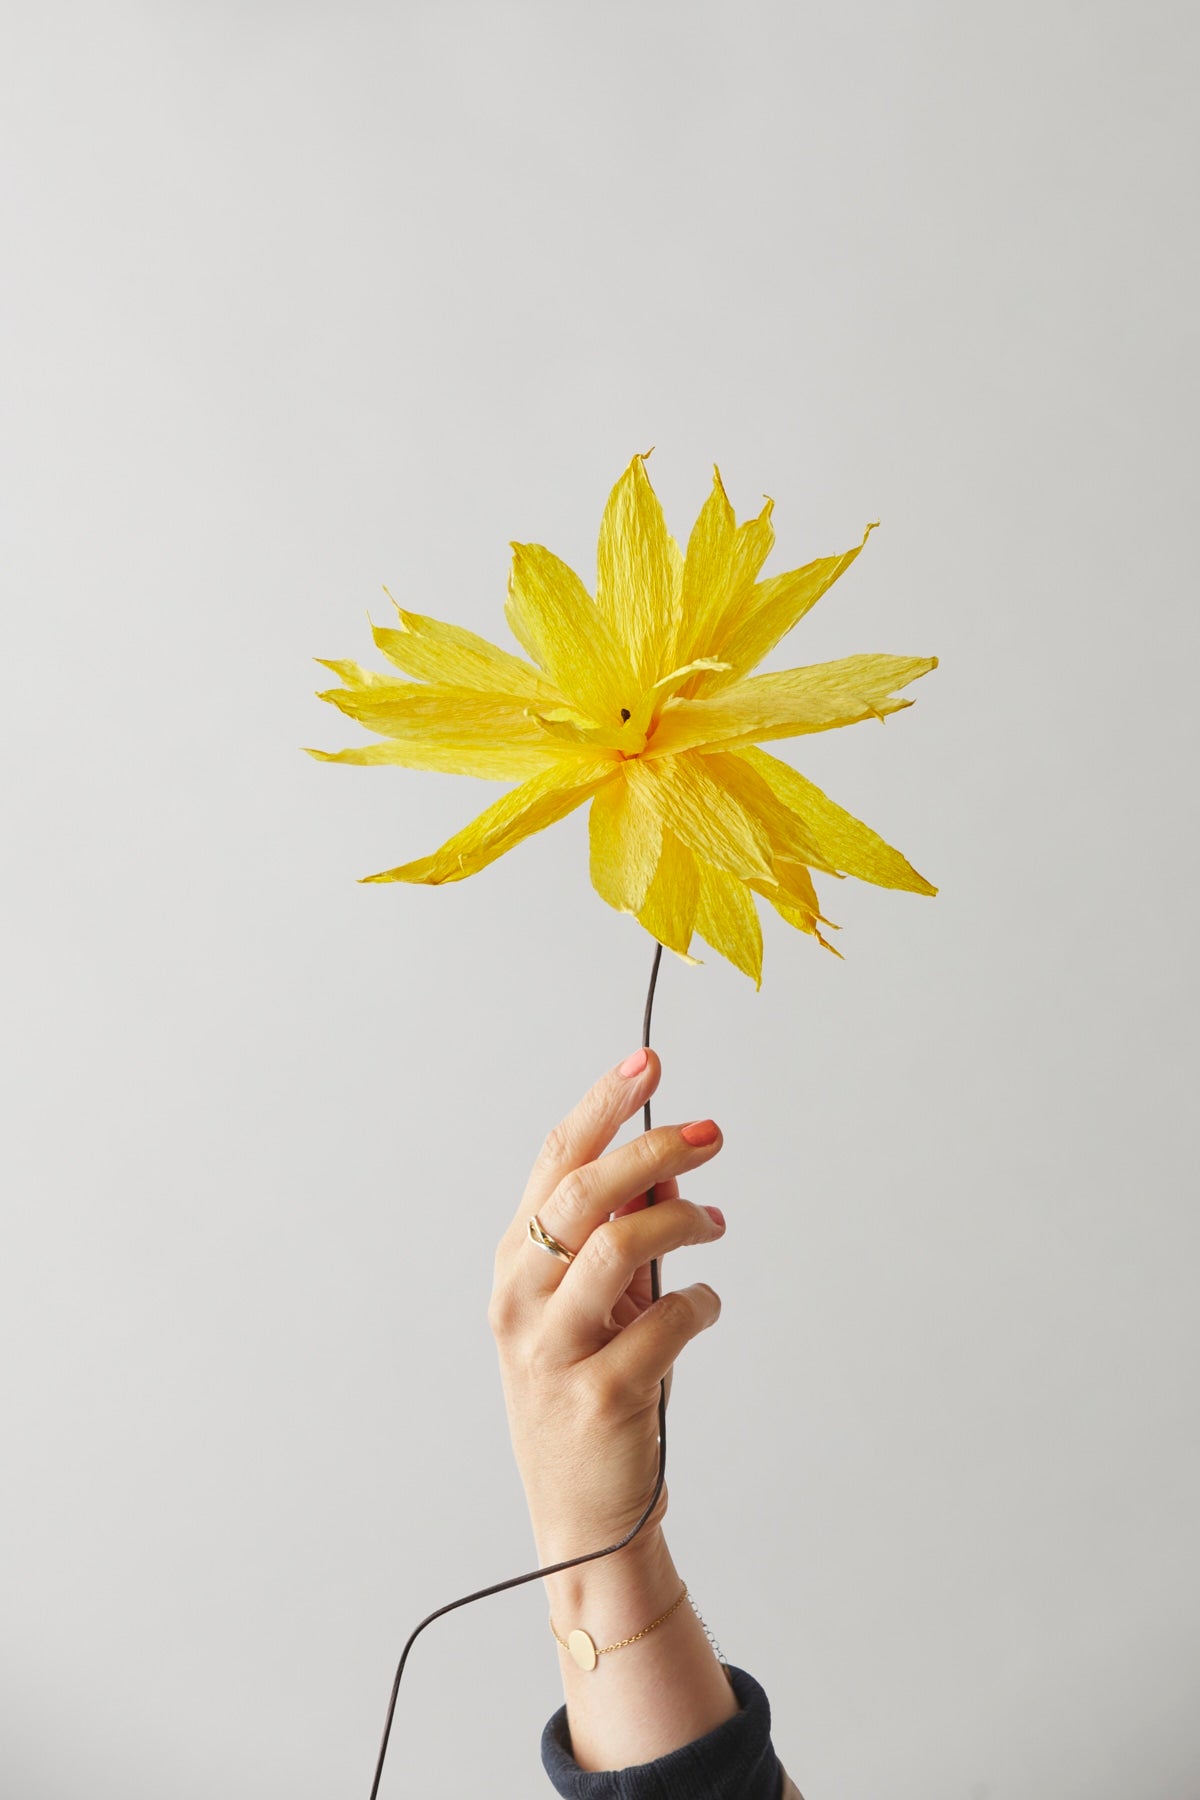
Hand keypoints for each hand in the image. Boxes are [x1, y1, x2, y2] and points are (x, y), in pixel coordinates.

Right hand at [489, 1046, 725, 1568]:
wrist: (585, 1520)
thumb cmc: (592, 1394)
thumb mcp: (598, 1307)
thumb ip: (621, 1236)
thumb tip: (671, 1168)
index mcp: (514, 1266)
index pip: (555, 1161)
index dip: (604, 1103)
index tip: (649, 1061)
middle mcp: (520, 1300)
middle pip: (586, 1190)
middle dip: (655, 1146)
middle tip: (711, 1134)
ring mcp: (555, 1349)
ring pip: (619, 1243)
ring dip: (681, 1220)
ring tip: (714, 1224)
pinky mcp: (602, 1394)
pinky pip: (669, 1320)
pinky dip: (700, 1303)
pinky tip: (704, 1308)